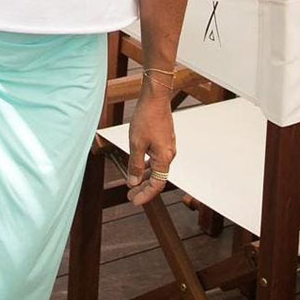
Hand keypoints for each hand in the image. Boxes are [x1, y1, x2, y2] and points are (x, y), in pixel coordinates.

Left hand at [127, 83, 175, 206]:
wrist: (155, 98)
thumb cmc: (147, 118)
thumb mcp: (136, 144)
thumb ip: (134, 165)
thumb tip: (133, 181)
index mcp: (164, 157)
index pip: (157, 184)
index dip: (146, 194)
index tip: (134, 200)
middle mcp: (169, 154)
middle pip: (157, 178)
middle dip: (143, 188)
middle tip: (130, 194)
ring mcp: (167, 147)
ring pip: (156, 168)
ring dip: (144, 176)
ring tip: (132, 183)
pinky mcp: (164, 140)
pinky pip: (155, 158)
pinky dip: (146, 165)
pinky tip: (138, 166)